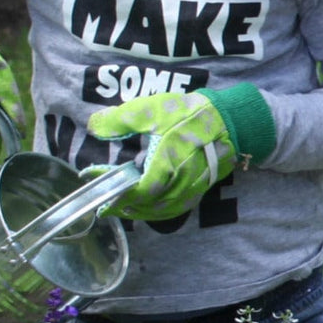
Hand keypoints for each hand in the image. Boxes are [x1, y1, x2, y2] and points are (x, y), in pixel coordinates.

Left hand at [83, 85, 275, 220]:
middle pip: (146, 207)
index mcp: (165, 166)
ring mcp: (190, 190)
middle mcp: (178, 184)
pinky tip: (147, 206)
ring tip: (122, 207)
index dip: (115, 194)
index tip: (98, 190)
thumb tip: (92, 127)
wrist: (231, 120)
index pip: (135, 191)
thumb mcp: (151, 111)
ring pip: (160, 212)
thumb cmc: (190, 114)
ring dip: (139, 212)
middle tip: (104, 206)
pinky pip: (174, 209)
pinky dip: (157, 212)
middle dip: (123, 207)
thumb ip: (120, 120)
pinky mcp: (198, 191)